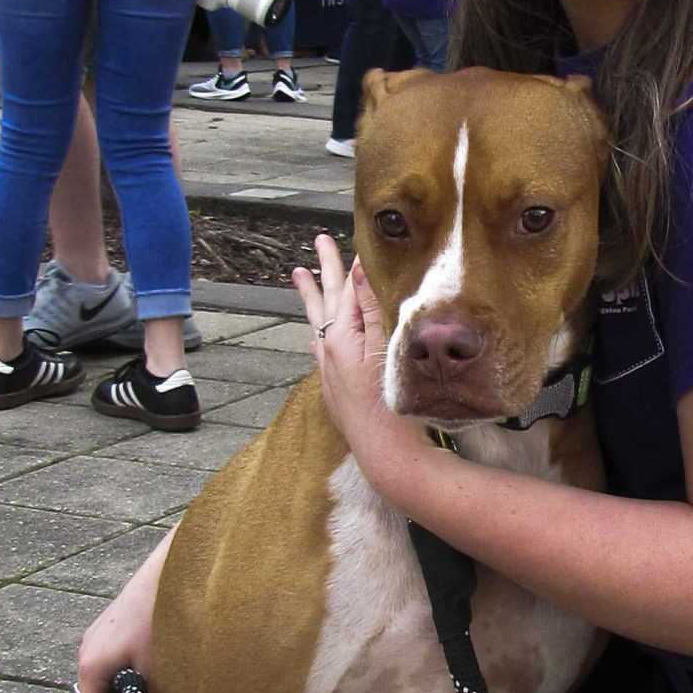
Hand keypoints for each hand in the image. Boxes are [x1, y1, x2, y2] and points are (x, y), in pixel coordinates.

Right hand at [77, 585, 155, 692]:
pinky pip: (117, 659)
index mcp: (90, 665)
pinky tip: (157, 672)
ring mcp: (100, 633)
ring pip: (109, 677)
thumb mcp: (153, 674)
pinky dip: (131, 672)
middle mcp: (87, 649)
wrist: (175, 567)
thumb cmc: (161, 620)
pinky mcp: (116, 622)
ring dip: (127, 692)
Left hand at [293, 232, 423, 490]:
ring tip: (300, 274)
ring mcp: (330, 370)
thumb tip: (359, 270)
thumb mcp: (386, 350)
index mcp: (342, 337)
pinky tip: (316, 333)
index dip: (352, 263)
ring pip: (318, 322)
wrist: (386, 454)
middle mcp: (329, 350)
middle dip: (325, 270)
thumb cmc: (392, 404)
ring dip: (313, 297)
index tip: (356, 238)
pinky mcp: (335, 388)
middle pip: (326, 300)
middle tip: (319, 241)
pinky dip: (318, 332)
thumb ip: (373, 310)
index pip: (347, 289)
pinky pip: (321, 349)